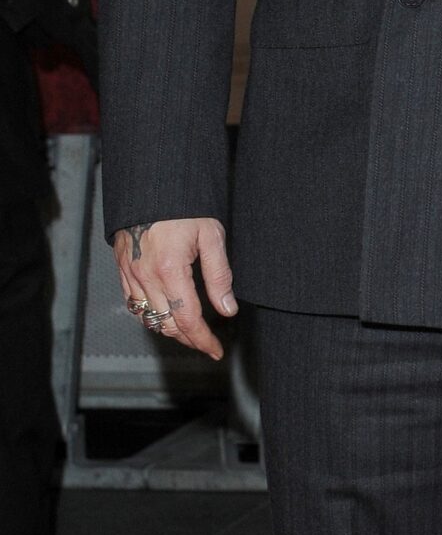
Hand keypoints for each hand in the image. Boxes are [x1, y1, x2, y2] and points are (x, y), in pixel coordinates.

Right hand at [113, 216, 237, 361]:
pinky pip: (132, 303)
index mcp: (170, 270)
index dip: (203, 340)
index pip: (187, 319)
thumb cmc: (185, 206)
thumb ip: (219, 276)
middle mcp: (145, 276)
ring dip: (169, 329)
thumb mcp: (211, 236)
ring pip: (147, 317)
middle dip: (188, 338)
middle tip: (207, 343)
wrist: (152, 184)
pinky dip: (149, 315)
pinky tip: (164, 313)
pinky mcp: (122, 267)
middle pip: (166, 324)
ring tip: (190, 331)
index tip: (216, 350)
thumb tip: (227, 309)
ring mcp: (130, 273)